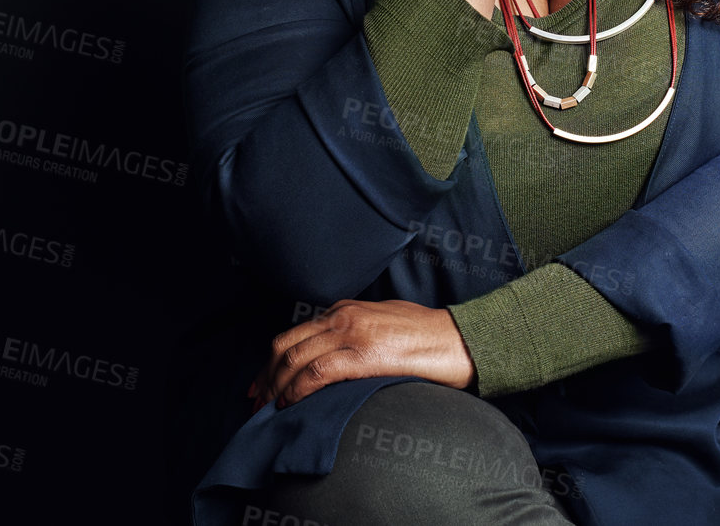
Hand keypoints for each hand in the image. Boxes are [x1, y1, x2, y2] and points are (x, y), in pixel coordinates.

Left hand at [247, 299, 477, 412]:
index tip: (262, 385)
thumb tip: (334, 354)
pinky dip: (297, 391)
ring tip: (271, 410)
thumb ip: (355, 332)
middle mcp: (343, 317)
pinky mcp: (364, 356)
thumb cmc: (428, 335)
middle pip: (285, 345)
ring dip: (276, 388)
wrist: (461, 340)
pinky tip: (292, 405)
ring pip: (294, 359)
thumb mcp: (383, 322)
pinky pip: (316, 373)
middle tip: (258, 402)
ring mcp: (352, 334)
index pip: (294, 334)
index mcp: (345, 309)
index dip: (271, 363)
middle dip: (266, 377)